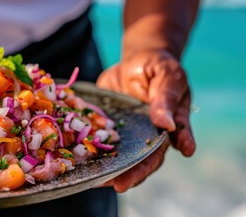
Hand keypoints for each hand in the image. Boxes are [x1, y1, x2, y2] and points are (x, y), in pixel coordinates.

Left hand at [96, 49, 194, 191]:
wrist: (138, 60)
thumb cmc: (159, 68)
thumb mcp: (168, 78)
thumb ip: (166, 100)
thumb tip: (167, 125)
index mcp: (164, 129)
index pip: (158, 152)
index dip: (147, 166)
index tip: (132, 179)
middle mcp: (143, 135)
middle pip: (135, 160)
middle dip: (126, 174)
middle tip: (115, 185)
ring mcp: (123, 131)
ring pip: (115, 153)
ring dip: (105, 166)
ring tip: (93, 179)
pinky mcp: (106, 122)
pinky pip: (96, 136)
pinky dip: (87, 146)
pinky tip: (78, 156)